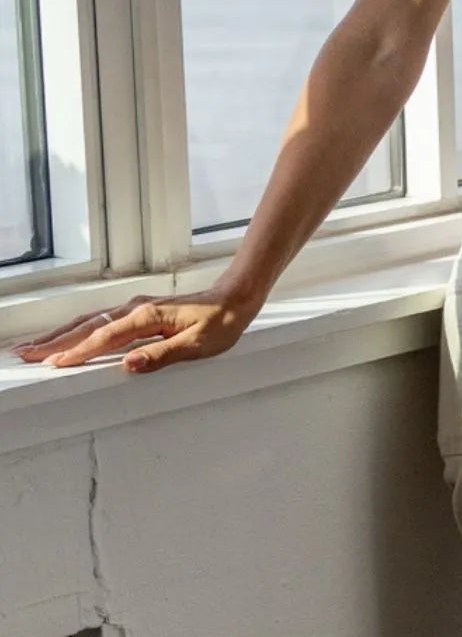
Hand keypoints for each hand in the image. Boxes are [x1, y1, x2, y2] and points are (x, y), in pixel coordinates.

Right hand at [7, 284, 262, 373]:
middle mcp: (137, 309)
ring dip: (62, 333)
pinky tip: (72, 334)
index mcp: (148, 318)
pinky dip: (81, 327)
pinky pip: (104, 319)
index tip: (52, 364)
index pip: (105, 337)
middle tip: (23, 353)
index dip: (78, 352)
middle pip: (89, 326)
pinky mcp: (142, 310)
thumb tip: (128, 364)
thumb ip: (162, 355)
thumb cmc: (221, 322)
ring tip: (35, 346)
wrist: (237, 297)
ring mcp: (138, 308)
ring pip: (92, 320)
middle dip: (56, 340)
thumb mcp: (197, 345)